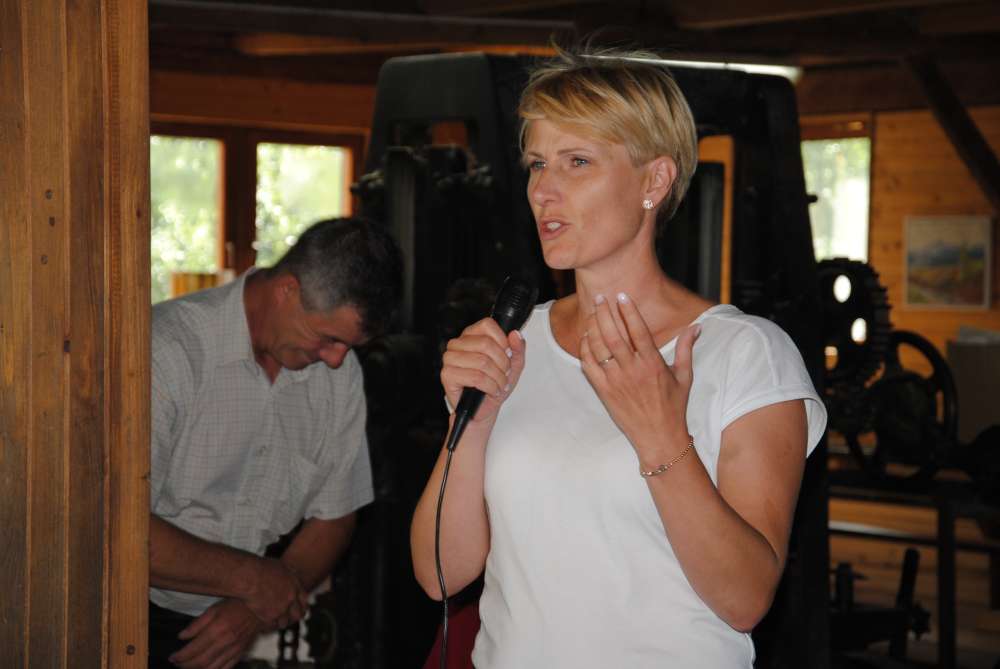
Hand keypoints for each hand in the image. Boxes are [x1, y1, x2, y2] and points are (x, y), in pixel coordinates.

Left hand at [169, 599, 264, 668]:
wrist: (259, 607)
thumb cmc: (235, 605)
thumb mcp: (214, 608)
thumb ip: (197, 624)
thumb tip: (182, 636)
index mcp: (217, 630)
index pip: (194, 649)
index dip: (180, 656)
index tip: (173, 657)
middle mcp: (225, 642)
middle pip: (201, 662)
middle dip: (186, 665)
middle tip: (177, 663)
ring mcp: (234, 650)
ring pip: (212, 668)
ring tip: (189, 667)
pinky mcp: (240, 653)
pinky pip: (226, 668)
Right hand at [240, 557, 308, 628]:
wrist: (249, 577)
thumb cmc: (260, 568)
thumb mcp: (279, 566)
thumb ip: (287, 574)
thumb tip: (290, 573)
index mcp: (295, 585)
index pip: (303, 600)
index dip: (301, 606)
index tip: (298, 609)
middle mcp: (291, 598)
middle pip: (298, 614)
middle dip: (294, 618)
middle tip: (289, 620)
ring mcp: (281, 608)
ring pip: (285, 622)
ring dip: (280, 622)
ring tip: (273, 622)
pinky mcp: (270, 617)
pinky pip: (272, 626)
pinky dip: (268, 626)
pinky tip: (263, 625)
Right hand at [440, 317, 525, 423]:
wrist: (484, 409)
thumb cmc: (494, 385)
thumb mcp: (513, 365)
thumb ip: (518, 348)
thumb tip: (515, 334)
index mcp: (472, 336)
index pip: (487, 325)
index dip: (502, 341)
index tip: (507, 354)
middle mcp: (459, 344)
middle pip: (486, 343)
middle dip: (502, 363)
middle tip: (505, 373)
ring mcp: (450, 359)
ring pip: (482, 361)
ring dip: (497, 377)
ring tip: (499, 384)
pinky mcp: (447, 374)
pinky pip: (475, 377)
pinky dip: (489, 386)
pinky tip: (490, 390)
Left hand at [579, 293, 698, 456]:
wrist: (658, 437)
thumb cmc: (673, 407)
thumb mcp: (684, 376)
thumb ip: (686, 348)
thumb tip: (695, 327)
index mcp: (652, 364)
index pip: (638, 330)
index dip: (629, 311)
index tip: (622, 295)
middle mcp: (632, 371)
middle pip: (614, 335)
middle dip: (605, 313)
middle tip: (600, 297)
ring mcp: (616, 381)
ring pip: (599, 348)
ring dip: (594, 327)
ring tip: (592, 312)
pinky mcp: (604, 391)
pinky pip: (589, 366)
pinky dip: (585, 349)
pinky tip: (586, 337)